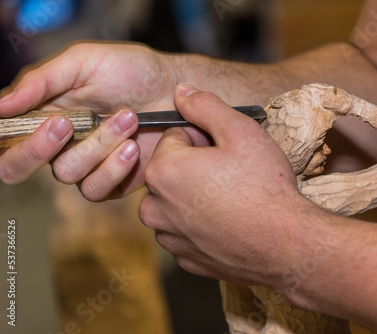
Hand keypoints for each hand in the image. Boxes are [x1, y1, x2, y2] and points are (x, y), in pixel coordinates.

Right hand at [0, 42, 176, 199]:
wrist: (176, 90)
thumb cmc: (132, 71)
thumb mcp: (83, 62)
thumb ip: (41, 82)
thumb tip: (0, 106)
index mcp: (43, 114)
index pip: (7, 140)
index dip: (15, 140)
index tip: (44, 120)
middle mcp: (59, 143)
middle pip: (18, 167)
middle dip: (40, 147)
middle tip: (64, 123)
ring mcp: (85, 164)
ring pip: (67, 173)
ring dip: (97, 145)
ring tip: (128, 118)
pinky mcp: (111, 181)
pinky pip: (96, 189)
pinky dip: (113, 168)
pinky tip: (133, 147)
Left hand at [139, 84, 306, 286]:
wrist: (286, 245)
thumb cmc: (264, 187)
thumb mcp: (241, 132)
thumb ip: (206, 106)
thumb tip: (181, 91)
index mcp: (163, 170)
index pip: (174, 137)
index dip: (204, 139)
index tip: (226, 151)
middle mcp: (155, 207)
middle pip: (172, 170)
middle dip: (195, 167)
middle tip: (231, 175)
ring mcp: (169, 237)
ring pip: (176, 201)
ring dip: (195, 196)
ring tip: (231, 200)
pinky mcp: (185, 258)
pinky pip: (185, 230)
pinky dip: (201, 224)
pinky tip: (229, 223)